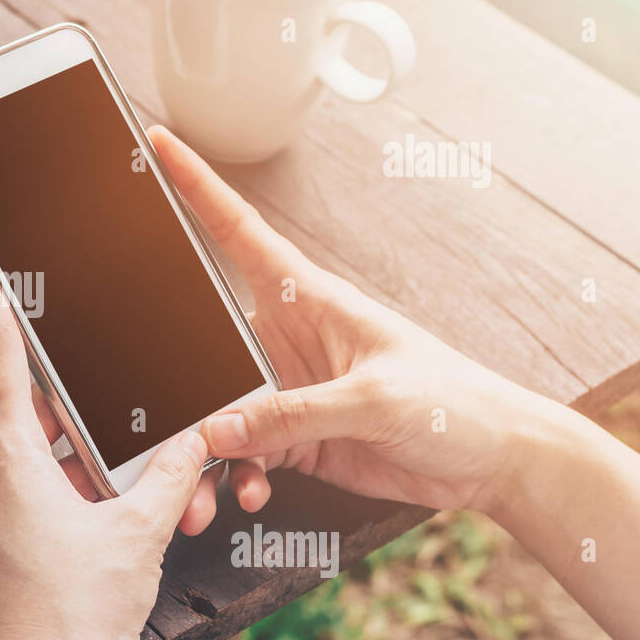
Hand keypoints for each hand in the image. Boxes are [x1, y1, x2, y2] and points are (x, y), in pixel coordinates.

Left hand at [0, 218, 220, 639]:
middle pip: (23, 406)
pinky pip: (19, 492)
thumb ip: (172, 470)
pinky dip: (60, 492)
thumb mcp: (138, 535)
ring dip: (74, 461)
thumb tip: (193, 434)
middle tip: (111, 419)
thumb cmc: (71, 626)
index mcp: (4, 460)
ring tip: (119, 496)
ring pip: (26, 455)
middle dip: (73, 408)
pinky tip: (100, 518)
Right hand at [148, 125, 558, 530]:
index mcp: (308, 300)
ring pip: (214, 412)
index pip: (238, 231)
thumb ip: (291, 415)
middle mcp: (286, 340)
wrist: (491, 459)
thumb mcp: (372, 400)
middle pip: (202, 344)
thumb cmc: (453, 402)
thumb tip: (216, 430)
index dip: (196, 185)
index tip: (158, 145)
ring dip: (200, 451)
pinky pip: (240, 454)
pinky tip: (244, 494)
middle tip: (148, 422)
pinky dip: (232, 477)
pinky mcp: (292, 438)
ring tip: (198, 489)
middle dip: (172, 382)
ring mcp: (285, 391)